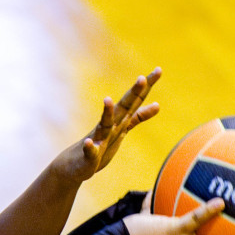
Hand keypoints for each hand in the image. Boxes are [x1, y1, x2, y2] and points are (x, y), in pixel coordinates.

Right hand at [53, 68, 162, 183]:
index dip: (147, 87)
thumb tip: (158, 105)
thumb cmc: (101, 145)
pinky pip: (89, 151)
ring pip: (104, 124)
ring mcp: (98, 139)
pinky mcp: (89, 156)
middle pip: (124, 107)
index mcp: (120, 119)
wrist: (75, 165)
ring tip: (107, 100)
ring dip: (106, 112)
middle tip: (142, 78)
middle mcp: (110, 125)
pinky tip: (89, 143)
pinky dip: (89, 146)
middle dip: (133, 93)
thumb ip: (138, 117)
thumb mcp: (123, 129)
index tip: (159, 70)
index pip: (135, 100)